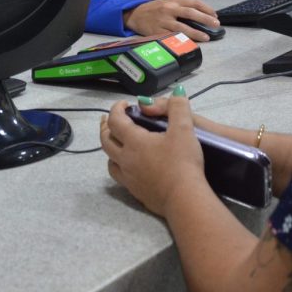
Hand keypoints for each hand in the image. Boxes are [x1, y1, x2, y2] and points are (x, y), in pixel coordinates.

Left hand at [100, 93, 205, 216]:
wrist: (185, 200)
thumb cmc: (182, 162)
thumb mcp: (184, 129)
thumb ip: (179, 107)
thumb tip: (177, 91)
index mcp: (134, 141)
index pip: (115, 120)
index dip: (116, 108)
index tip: (124, 104)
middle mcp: (126, 159)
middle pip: (105, 140)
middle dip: (106, 127)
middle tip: (110, 120)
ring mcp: (129, 178)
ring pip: (110, 161)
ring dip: (110, 149)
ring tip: (117, 144)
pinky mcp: (136, 193)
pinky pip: (120, 177)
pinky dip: (120, 167)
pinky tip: (130, 168)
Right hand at [124, 0, 219, 39]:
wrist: (135, 14)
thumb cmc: (155, 9)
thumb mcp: (168, 1)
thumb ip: (182, 6)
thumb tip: (201, 14)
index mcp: (174, 0)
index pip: (194, 2)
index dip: (206, 9)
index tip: (215, 15)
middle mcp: (169, 9)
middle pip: (190, 13)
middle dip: (205, 19)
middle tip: (216, 24)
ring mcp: (163, 20)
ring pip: (182, 27)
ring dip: (196, 33)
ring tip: (206, 37)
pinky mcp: (158, 31)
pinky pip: (172, 36)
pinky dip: (182, 39)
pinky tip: (190, 43)